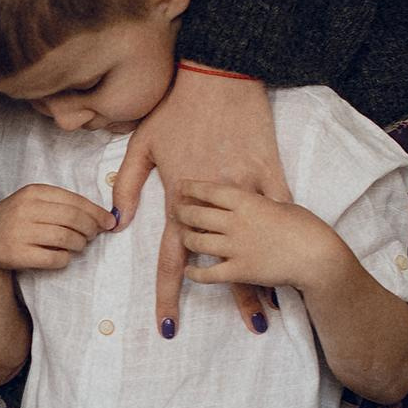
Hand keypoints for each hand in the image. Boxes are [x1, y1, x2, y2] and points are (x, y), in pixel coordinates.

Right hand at [0, 182, 113, 275]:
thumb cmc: (19, 220)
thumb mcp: (35, 202)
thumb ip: (64, 204)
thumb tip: (103, 217)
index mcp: (33, 192)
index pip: (75, 201)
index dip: (96, 212)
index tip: (108, 222)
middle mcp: (26, 210)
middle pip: (73, 219)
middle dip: (91, 229)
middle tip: (93, 235)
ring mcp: (21, 232)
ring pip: (66, 238)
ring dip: (79, 244)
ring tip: (79, 245)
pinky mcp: (18, 254)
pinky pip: (54, 258)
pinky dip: (65, 259)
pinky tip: (63, 256)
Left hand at [111, 68, 287, 334]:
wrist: (218, 74)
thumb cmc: (175, 108)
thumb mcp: (140, 145)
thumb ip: (126, 186)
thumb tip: (117, 224)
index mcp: (179, 196)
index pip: (172, 257)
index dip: (168, 294)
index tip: (168, 325)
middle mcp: (212, 200)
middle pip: (217, 262)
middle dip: (226, 300)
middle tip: (237, 333)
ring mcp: (245, 188)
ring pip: (252, 245)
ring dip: (258, 284)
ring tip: (264, 317)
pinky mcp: (270, 172)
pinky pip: (278, 214)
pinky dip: (283, 243)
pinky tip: (290, 269)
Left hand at [172, 184, 336, 299]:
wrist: (318, 256)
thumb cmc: (306, 225)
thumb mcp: (281, 201)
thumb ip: (257, 199)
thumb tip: (245, 196)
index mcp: (247, 200)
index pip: (209, 190)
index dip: (191, 188)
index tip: (180, 185)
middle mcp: (235, 222)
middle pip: (196, 214)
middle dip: (181, 211)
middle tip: (175, 210)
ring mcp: (235, 247)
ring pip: (196, 242)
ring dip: (185, 238)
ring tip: (182, 235)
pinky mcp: (239, 271)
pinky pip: (208, 274)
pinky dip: (194, 273)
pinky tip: (190, 270)